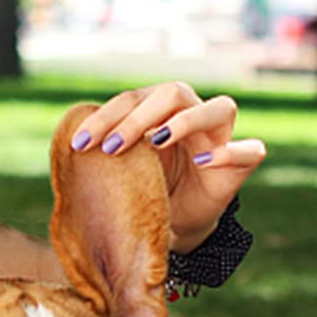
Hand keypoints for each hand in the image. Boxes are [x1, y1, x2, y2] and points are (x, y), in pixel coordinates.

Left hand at [65, 85, 266, 252]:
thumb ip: (105, 154)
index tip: (79, 144)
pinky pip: (248, 150)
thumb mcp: (123, 173)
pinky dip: (227, 152)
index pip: (133, 99)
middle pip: (173, 93)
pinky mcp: (241, 163)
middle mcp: (194, 115)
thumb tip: (68, 149)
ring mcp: (221, 136)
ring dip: (182, 122)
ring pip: (216, 108)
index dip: (106, 116)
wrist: (178, 223)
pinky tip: (203, 161)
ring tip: (156, 143)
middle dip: (137, 117)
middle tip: (111, 148)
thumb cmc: (149, 191)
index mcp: (161, 111)